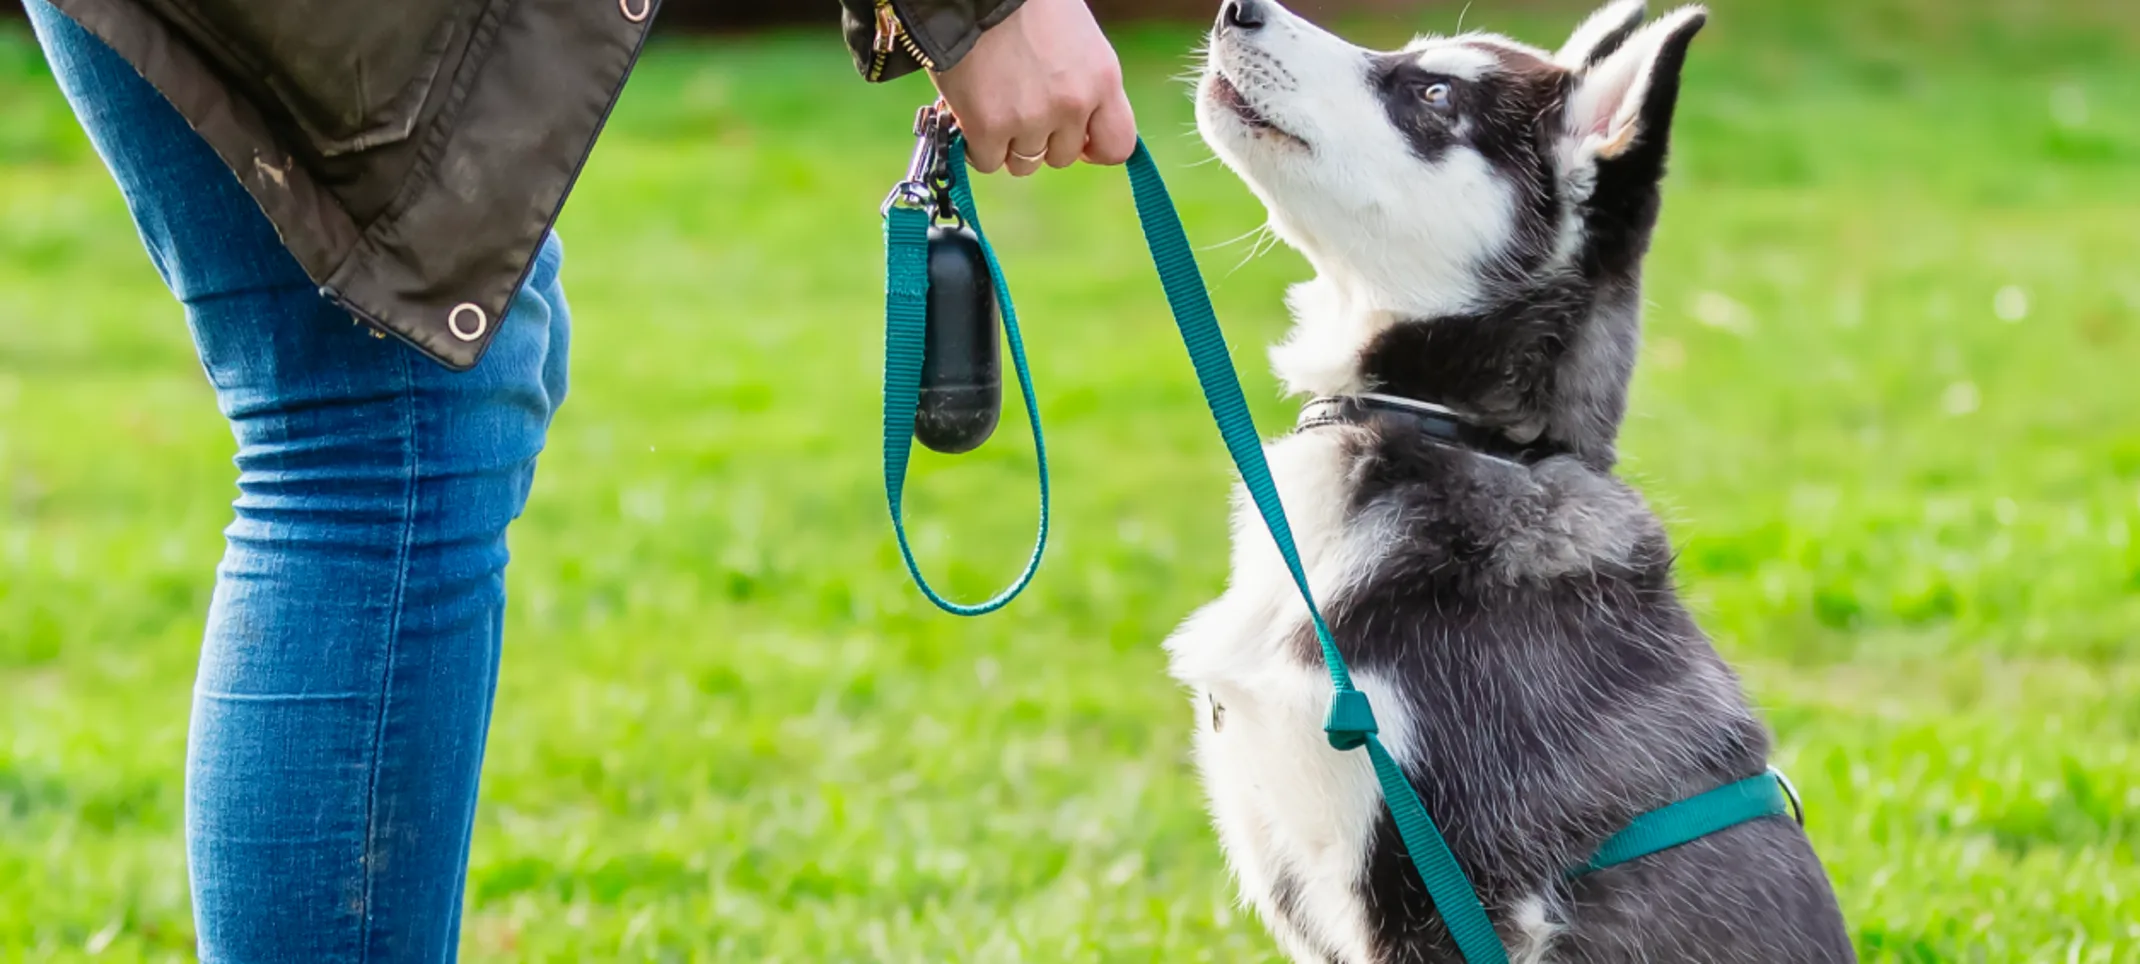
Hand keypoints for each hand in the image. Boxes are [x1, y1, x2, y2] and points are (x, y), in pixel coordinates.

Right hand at [928, 0, 1137, 175]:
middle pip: (1063, 157)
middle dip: (1043, 140)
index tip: (1077, 140)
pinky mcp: (988, 127)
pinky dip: (977, 145)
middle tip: (1020, 108)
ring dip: (1009, 144)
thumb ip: (1083, 81)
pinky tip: (972, 115)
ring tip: (994, 107)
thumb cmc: (1024, 4)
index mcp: (1102, 78)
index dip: (1095, 148)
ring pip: (1024, 163)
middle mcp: (1073, 104)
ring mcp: (1031, 119)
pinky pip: (988, 161)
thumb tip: (1076, 125)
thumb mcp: (1077, 38)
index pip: (1117, 145)